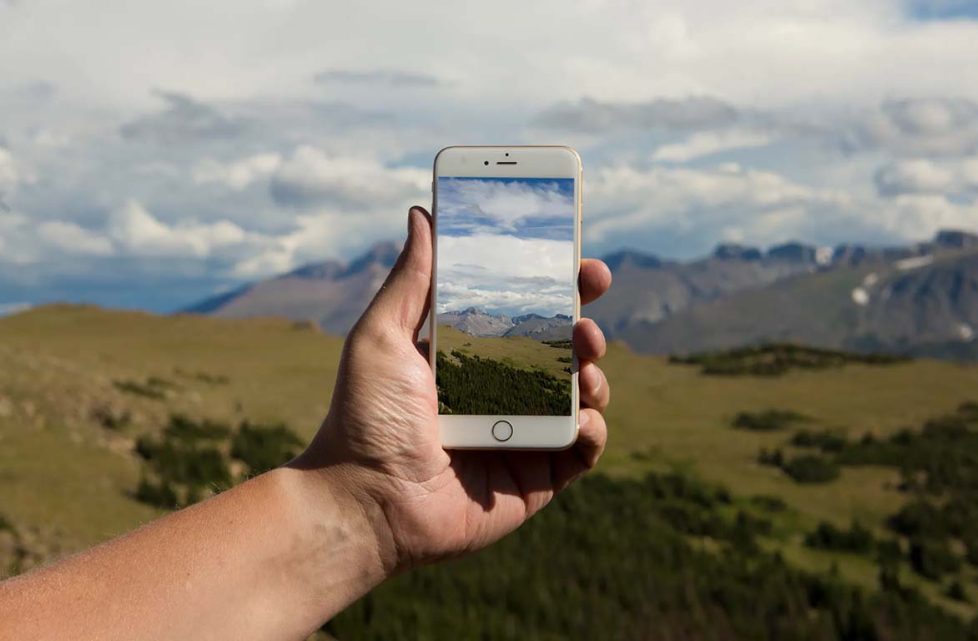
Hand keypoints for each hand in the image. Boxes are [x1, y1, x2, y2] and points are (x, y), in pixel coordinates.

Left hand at [293, 206, 611, 571]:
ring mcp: (523, 436)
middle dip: (586, 324)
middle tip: (588, 309)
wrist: (365, 502)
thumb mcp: (382, 337)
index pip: (525, 314)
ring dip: (595, 372)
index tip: (579, 262)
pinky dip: (593, 430)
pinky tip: (581, 418)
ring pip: (581, 395)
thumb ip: (411, 280)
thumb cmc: (364, 419)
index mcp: (471, 357)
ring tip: (584, 360)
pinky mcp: (536, 479)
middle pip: (563, 351)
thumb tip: (423, 213)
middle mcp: (501, 393)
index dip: (557, 288)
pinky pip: (582, 450)